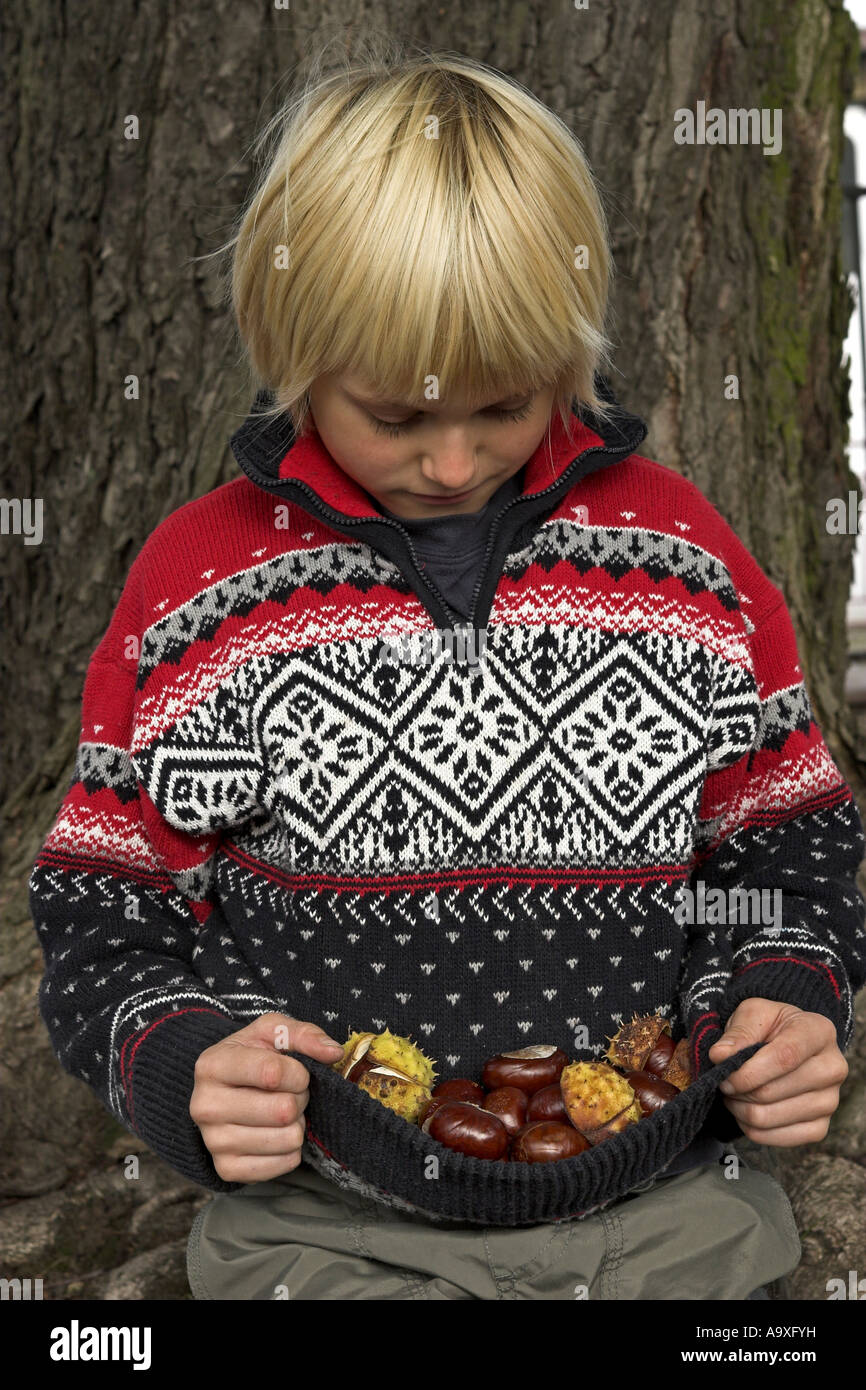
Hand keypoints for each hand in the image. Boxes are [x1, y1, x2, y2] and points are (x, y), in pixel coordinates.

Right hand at [190, 1012, 343, 1181]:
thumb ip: (304, 1034)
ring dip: (296, 1124)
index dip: (298, 1073)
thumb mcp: (273, 1033)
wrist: (225, 1093)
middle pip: (283, 1110)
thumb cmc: (252, 1058)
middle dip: (298, 1098)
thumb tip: (333, 1053)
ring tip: (280, 1112)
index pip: (273, 1073)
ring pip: (288, 1138)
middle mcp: (205, 1106)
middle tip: (288, 1093)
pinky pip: (285, 1164)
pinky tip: (275, 1133)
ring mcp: (214, 1142)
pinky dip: (290, 1149)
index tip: (295, 1071)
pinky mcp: (227, 1169)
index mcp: (212, 1065)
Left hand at [707, 998, 847, 1145]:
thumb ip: (738, 1033)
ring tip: (734, 1094)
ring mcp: (829, 1102)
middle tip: (725, 1082)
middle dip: (738, 1090)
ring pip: (769, 1117)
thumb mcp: (753, 1015)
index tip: (724, 1075)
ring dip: (741, 1109)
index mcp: (819, 1032)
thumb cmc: (770, 1028)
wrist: (786, 1045)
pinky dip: (751, 1128)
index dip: (748, 1071)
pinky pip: (776, 1138)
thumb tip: (720, 1055)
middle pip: (773, 1091)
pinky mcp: (820, 1128)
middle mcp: (833, 1069)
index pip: (784, 1057)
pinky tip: (747, 1110)